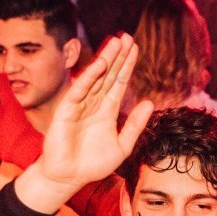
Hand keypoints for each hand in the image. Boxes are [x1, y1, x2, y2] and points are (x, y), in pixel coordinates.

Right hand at [17, 34, 153, 212]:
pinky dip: (90, 77)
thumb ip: (135, 125)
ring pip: (95, 78)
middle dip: (118, 56)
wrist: (69, 178)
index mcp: (107, 110)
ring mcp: (80, 105)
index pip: (119, 83)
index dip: (127, 66)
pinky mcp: (67, 111)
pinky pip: (79, 90)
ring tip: (116, 42)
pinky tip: (100, 64)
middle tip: (127, 37)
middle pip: (108, 75)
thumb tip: (150, 103)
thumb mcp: (122, 145)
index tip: (135, 48)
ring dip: (106, 60)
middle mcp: (94, 104)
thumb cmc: (93, 164)